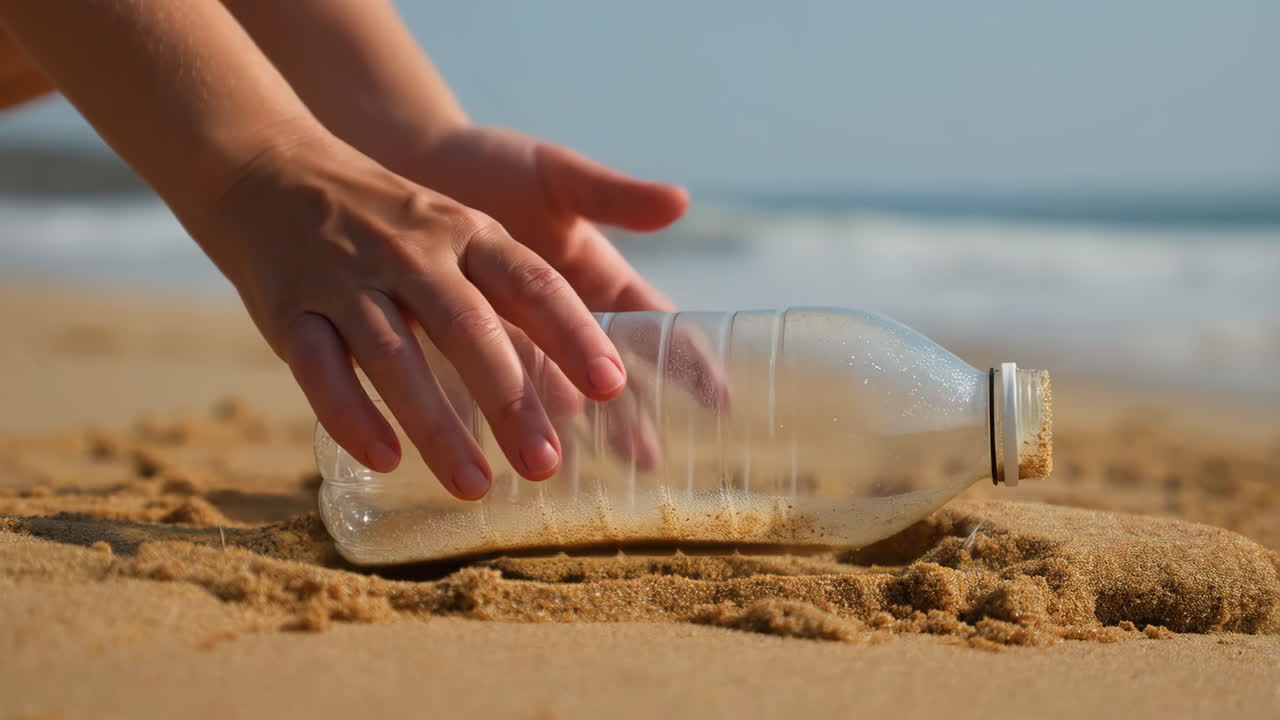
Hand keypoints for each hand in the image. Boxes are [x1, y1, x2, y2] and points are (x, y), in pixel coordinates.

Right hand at [192, 130, 630, 499]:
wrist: (270, 169)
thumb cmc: (393, 224)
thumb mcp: (462, 233)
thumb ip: (518, 297)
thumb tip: (583, 383)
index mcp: (467, 234)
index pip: (532, 284)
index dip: (574, 334)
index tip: (613, 386)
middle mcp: (412, 254)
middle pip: (468, 329)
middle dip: (510, 399)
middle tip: (546, 464)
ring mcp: (347, 280)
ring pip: (395, 356)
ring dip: (436, 425)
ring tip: (475, 487)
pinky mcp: (289, 309)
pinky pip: (319, 368)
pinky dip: (352, 415)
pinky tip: (385, 460)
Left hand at [403, 128, 730, 469]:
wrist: (409, 163)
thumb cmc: (490, 163)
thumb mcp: (555, 175)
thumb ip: (612, 195)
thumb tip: (680, 200)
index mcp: (598, 277)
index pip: (657, 326)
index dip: (689, 361)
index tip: (720, 399)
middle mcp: (563, 318)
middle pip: (610, 377)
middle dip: (632, 417)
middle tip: (649, 461)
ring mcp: (516, 339)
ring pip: (554, 396)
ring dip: (572, 435)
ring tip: (585, 474)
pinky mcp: (462, 351)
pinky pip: (485, 397)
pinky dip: (500, 427)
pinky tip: (506, 459)